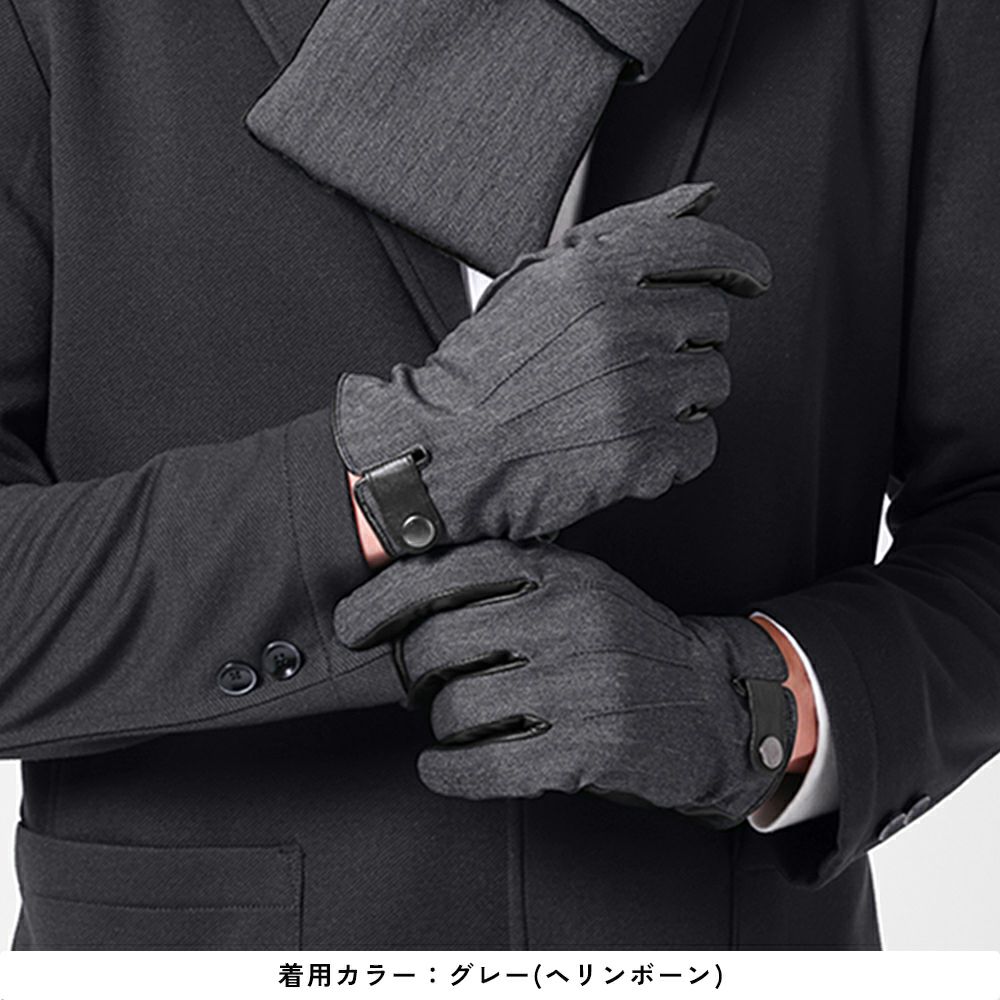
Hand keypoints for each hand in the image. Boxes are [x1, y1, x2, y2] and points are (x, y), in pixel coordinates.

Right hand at [334, 183, 771, 557]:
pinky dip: (674, 451)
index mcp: (597, 275)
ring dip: (678, 396)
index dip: (740, 264)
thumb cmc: (488, 367)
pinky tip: (626, 446)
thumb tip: (708, 197)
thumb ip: (626, 230)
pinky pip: (701, 445)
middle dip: (683, 341)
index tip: (753, 280)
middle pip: (713, 322)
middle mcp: (623, 328)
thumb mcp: (540, 278)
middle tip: (629, 364)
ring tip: (617, 407)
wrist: (447, 451)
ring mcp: (636, 395)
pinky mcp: (640, 457)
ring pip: (712, 384)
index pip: (704, 251)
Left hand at [334, 540, 796, 826]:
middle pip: (439, 642)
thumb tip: (404, 607)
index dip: (384, 600)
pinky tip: (443, 769)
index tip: (353, 626)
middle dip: (411, 673)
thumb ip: (507, 585)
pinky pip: (490, 765)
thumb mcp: (578, 589)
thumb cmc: (627, 646)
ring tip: (453, 725)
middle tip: (418, 687)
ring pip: (457, 708)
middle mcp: (570, 618)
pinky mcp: (593, 746)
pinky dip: (450, 773)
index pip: (449, 571)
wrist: (712, 702)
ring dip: (439, 725)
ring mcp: (584, 682)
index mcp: (559, 572)